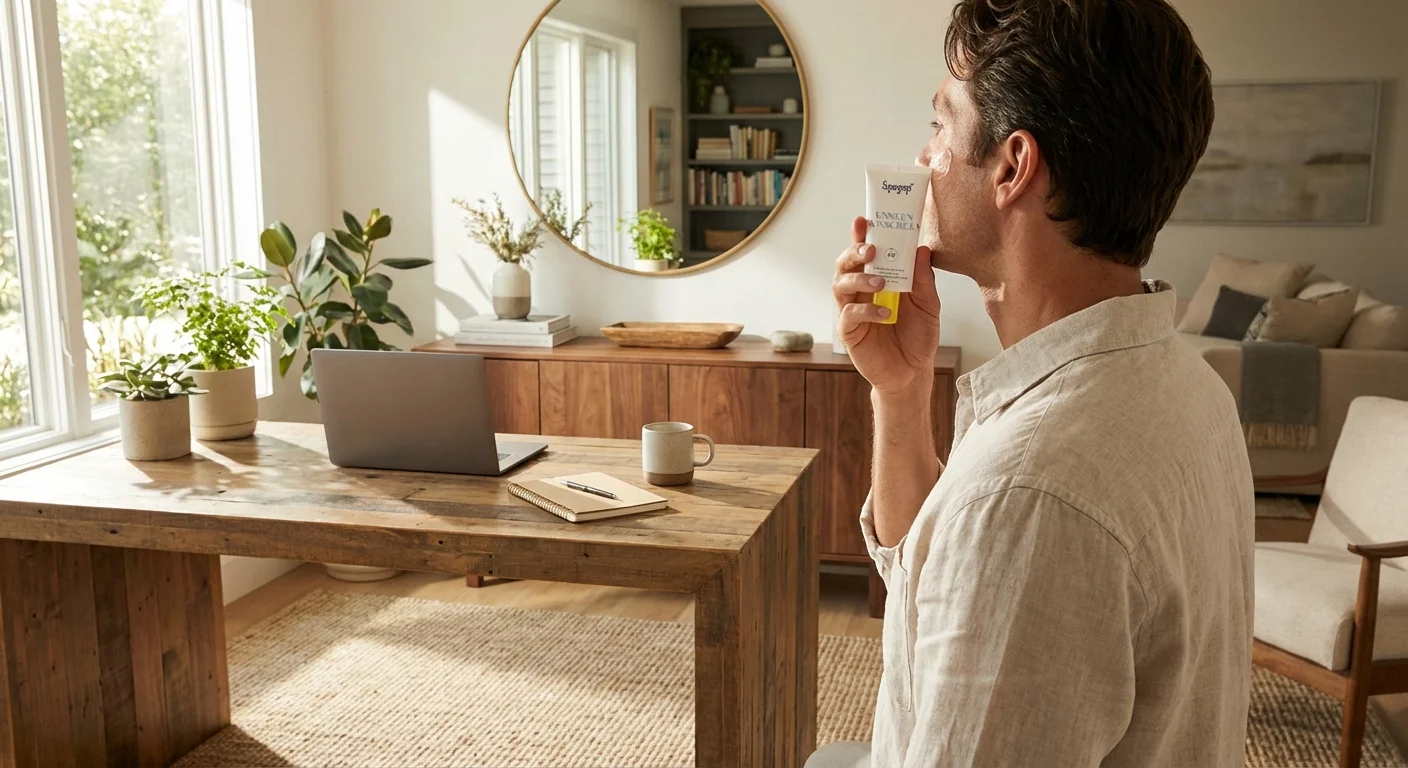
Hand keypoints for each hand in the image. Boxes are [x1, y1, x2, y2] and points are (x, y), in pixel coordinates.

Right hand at [833, 216, 940, 394]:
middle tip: (871, 248)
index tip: (863, 220)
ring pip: (840, 285)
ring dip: (858, 278)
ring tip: (880, 281)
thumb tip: (921, 250)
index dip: (860, 236)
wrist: (913, 372)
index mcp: (877, 280)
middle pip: (844, 264)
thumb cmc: (917, 337)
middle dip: (854, 252)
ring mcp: (852, 311)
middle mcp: (860, 292)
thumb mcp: (928, 305)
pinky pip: (848, 315)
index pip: (865, 253)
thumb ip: (922, 279)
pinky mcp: (849, 332)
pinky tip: (885, 314)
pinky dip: (865, 311)